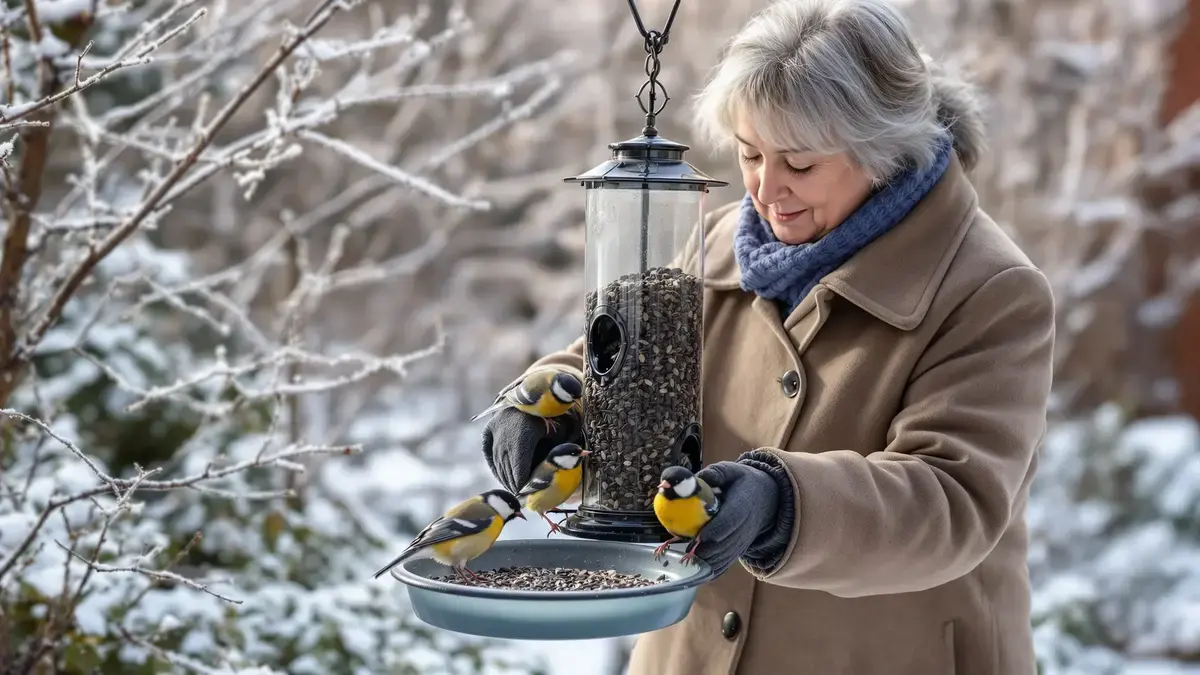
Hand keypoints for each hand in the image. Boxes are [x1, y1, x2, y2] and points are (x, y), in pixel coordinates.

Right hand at [481, 406, 582, 493]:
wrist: (539, 395)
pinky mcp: (489, 428)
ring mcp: (494, 427)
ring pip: (497, 460)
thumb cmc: (556, 418)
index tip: (525, 494)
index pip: (519, 464)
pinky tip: (503, 478)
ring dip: (504, 476)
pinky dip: (496, 466)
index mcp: (524, 429)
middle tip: (520, 497)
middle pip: (507, 464)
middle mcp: (505, 428)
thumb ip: (558, 453)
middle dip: (513, 482)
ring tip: (513, 490)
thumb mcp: (562, 434)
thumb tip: (556, 478)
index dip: (521, 481)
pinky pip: (489, 452)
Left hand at [691, 459, 780, 576]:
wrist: (766, 500)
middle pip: (727, 543)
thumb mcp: (732, 471)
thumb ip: (716, 473)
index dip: (718, 529)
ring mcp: (743, 541)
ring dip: (708, 562)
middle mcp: (746, 526)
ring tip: (687, 563)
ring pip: (726, 556)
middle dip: (707, 550)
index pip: (733, 519)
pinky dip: (713, 571)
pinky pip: (727, 564)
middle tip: (686, 553)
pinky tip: (696, 573)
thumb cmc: (743, 483)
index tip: (702, 535)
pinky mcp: (739, 550)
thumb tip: (695, 479)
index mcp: (744, 503)